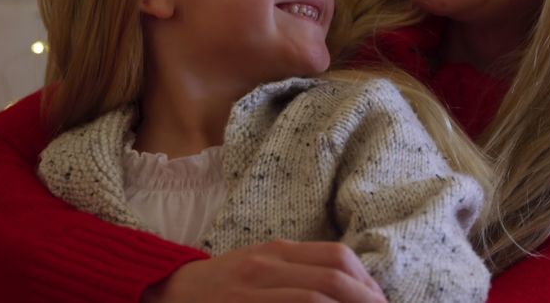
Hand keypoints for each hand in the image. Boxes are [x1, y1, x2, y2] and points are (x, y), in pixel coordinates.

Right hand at [144, 240, 386, 302]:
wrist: (170, 292)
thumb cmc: (222, 284)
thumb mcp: (260, 265)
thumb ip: (297, 270)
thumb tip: (347, 286)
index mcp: (278, 250)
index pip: (336, 256)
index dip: (366, 280)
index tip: (379, 300)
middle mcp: (268, 265)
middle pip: (333, 277)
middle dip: (366, 300)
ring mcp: (253, 289)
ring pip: (315, 298)